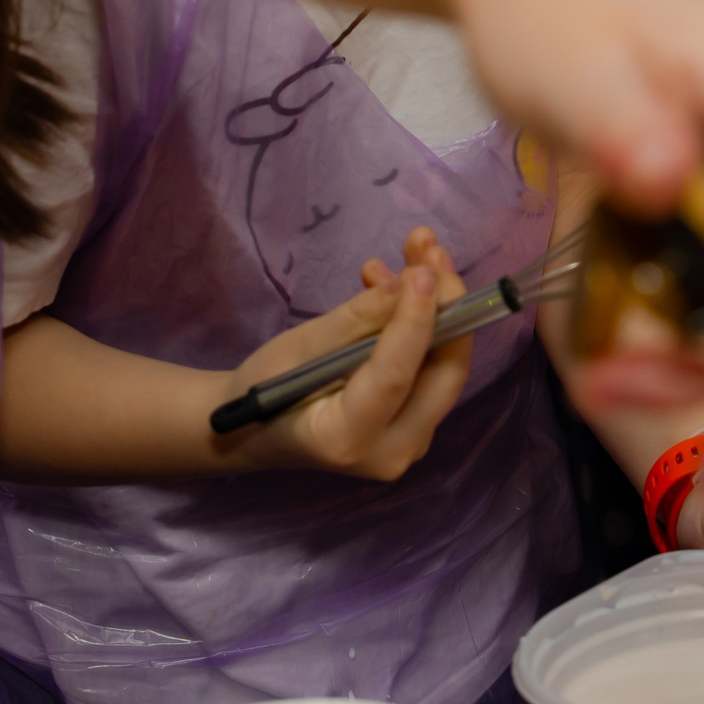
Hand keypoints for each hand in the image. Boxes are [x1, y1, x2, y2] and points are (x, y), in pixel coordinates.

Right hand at [214, 228, 471, 479]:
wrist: (258, 430)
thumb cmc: (265, 390)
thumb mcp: (299, 348)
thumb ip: (356, 319)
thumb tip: (409, 282)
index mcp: (346, 440)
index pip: (395, 377)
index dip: (415, 319)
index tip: (423, 268)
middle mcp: (392, 453)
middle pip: (443, 373)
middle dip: (444, 304)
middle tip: (429, 251)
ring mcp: (412, 442)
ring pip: (446, 365)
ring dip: (438, 304)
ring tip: (416, 250)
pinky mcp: (420, 423)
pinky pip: (436, 367)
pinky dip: (428, 322)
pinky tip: (403, 283)